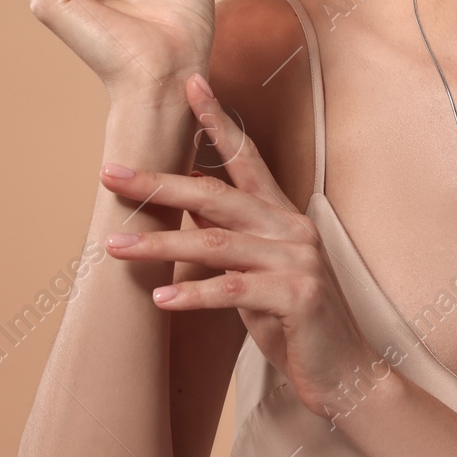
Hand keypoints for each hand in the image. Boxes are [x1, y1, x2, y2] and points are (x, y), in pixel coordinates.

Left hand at [100, 74, 384, 419]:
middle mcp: (291, 228)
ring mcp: (297, 260)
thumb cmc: (295, 322)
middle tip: (111, 173)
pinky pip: (232, 291)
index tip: (189, 85)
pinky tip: (159, 298)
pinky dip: (192, 295)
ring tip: (115, 246)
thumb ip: (229, 239)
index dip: (217, 119)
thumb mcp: (258, 272)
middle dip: (160, 182)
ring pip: (215, 242)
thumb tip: (183, 207)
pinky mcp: (296, 296)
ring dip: (160, 244)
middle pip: (216, 195)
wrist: (346, 372)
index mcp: (282, 215)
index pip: (247, 157)